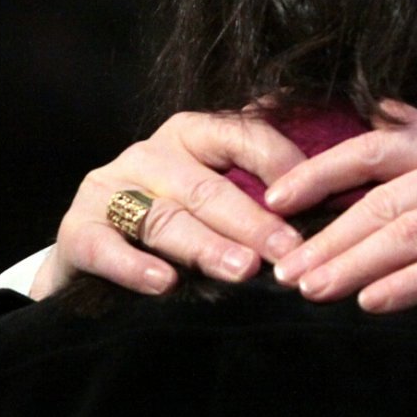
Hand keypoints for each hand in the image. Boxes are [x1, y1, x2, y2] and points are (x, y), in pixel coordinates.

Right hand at [31, 111, 307, 298]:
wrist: (100, 252)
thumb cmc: (182, 216)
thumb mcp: (222, 187)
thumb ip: (265, 177)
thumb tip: (338, 177)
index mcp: (194, 132)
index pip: (243, 136)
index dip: (280, 165)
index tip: (316, 199)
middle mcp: (151, 152)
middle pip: (208, 187)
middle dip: (253, 222)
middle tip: (289, 251)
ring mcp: (110, 187)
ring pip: (165, 218)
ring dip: (206, 246)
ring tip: (242, 271)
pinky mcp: (79, 228)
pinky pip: (105, 246)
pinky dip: (135, 266)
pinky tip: (164, 284)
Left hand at [267, 102, 416, 310]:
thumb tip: (384, 114)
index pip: (377, 147)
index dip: (321, 171)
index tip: (274, 200)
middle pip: (384, 198)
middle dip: (326, 236)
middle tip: (282, 271)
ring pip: (409, 230)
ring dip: (354, 264)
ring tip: (310, 292)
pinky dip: (411, 284)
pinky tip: (375, 304)